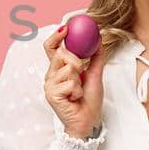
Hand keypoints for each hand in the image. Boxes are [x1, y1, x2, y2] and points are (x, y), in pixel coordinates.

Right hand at [42, 21, 109, 138]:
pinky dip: (77, 90)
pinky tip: (75, 98)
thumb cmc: (89, 100)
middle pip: (60, 54)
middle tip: (82, 69)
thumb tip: (99, 39)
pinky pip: (69, 83)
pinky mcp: (52, 95)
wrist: (89, 121)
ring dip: (79, 79)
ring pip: (67, 69)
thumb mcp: (95, 74)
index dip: (56, 36)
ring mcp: (49, 85)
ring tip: (79, 91)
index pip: (51, 47)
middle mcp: (51, 75)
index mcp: (58, 69)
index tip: (65, 28)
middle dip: (76, 59)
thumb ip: (96, 57)